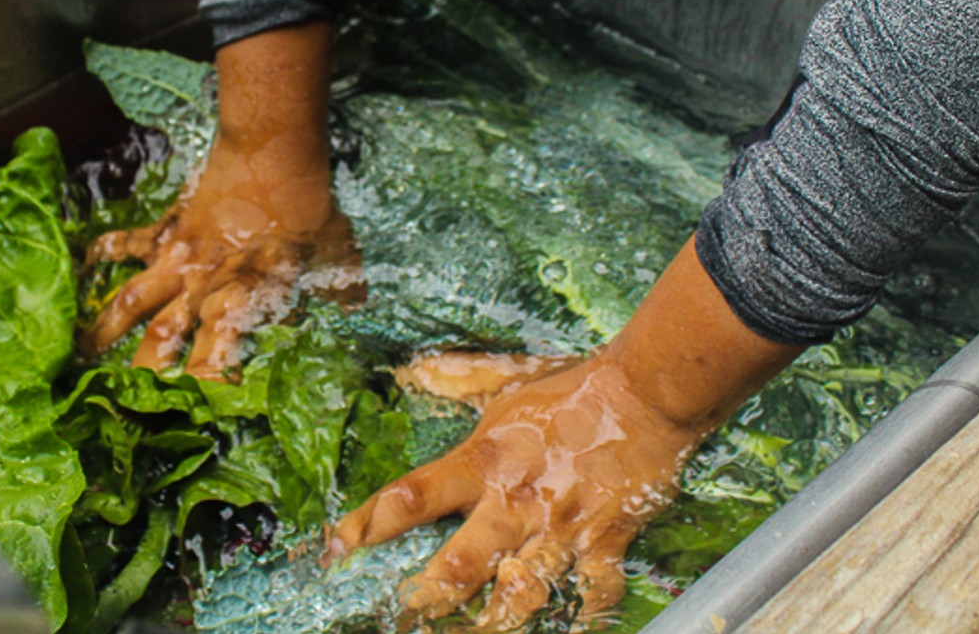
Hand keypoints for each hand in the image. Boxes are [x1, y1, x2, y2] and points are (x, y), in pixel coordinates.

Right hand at [83, 133, 359, 377]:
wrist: (272, 153)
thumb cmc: (307, 207)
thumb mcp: (337, 255)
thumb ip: (342, 289)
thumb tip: (356, 307)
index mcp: (242, 303)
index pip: (218, 359)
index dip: (204, 390)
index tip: (196, 414)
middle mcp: (202, 289)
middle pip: (161, 342)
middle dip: (141, 375)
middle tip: (121, 403)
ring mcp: (178, 259)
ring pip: (131, 302)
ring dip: (106, 329)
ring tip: (81, 354)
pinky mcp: (167, 229)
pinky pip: (128, 243)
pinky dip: (103, 252)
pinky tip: (82, 265)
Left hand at [326, 351, 698, 630]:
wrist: (643, 393)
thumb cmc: (569, 388)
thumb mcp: (503, 382)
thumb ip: (454, 380)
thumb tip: (411, 370)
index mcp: (483, 462)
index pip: (412, 496)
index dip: (369, 524)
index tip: (335, 549)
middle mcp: (514, 502)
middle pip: (459, 565)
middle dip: (425, 599)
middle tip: (400, 617)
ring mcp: (560, 529)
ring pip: (519, 594)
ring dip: (491, 626)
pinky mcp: (605, 543)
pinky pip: (592, 595)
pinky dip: (580, 621)